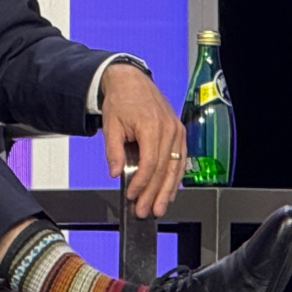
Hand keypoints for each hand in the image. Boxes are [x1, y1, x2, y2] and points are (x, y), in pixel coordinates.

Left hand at [99, 62, 185, 218]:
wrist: (131, 81)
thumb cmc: (122, 100)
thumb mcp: (111, 125)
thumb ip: (114, 151)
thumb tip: (116, 172)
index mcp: (152, 126)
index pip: (150, 163)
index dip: (141, 183)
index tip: (132, 195)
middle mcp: (169, 129)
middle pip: (164, 169)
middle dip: (154, 193)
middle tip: (146, 211)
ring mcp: (176, 131)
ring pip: (175, 167)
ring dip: (167, 190)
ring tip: (159, 208)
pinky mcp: (178, 133)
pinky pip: (180, 160)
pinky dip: (175, 177)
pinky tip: (170, 191)